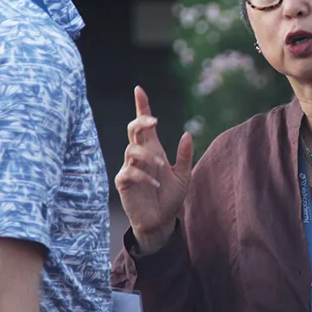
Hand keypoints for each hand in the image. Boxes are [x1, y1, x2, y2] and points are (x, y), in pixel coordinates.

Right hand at [115, 86, 192, 254]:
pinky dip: (143, 175)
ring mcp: (130, 167)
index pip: (145, 124)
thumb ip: (185, 155)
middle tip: (155, 123)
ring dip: (148, 156)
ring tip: (162, 166)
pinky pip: (130, 172)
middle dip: (141, 122)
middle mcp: (140, 155)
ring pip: (132, 150)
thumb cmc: (171, 197)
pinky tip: (156, 184)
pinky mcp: (124, 182)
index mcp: (153, 148)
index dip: (142, 106)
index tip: (139, 90)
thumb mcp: (184, 175)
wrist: (161, 221)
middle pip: (133, 130)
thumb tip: (187, 133)